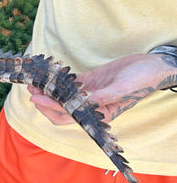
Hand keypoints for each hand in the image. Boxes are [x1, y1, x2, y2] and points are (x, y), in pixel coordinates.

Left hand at [28, 53, 171, 124]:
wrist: (152, 66)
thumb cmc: (142, 80)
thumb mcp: (123, 88)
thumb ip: (103, 97)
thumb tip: (83, 102)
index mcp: (98, 113)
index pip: (68, 115)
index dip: (50, 107)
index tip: (36, 97)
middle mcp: (90, 106)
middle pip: (60, 109)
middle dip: (44, 101)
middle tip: (31, 88)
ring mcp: (88, 93)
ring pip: (62, 95)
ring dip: (48, 90)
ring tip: (34, 81)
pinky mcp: (90, 81)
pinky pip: (70, 83)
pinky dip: (58, 79)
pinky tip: (48, 74)